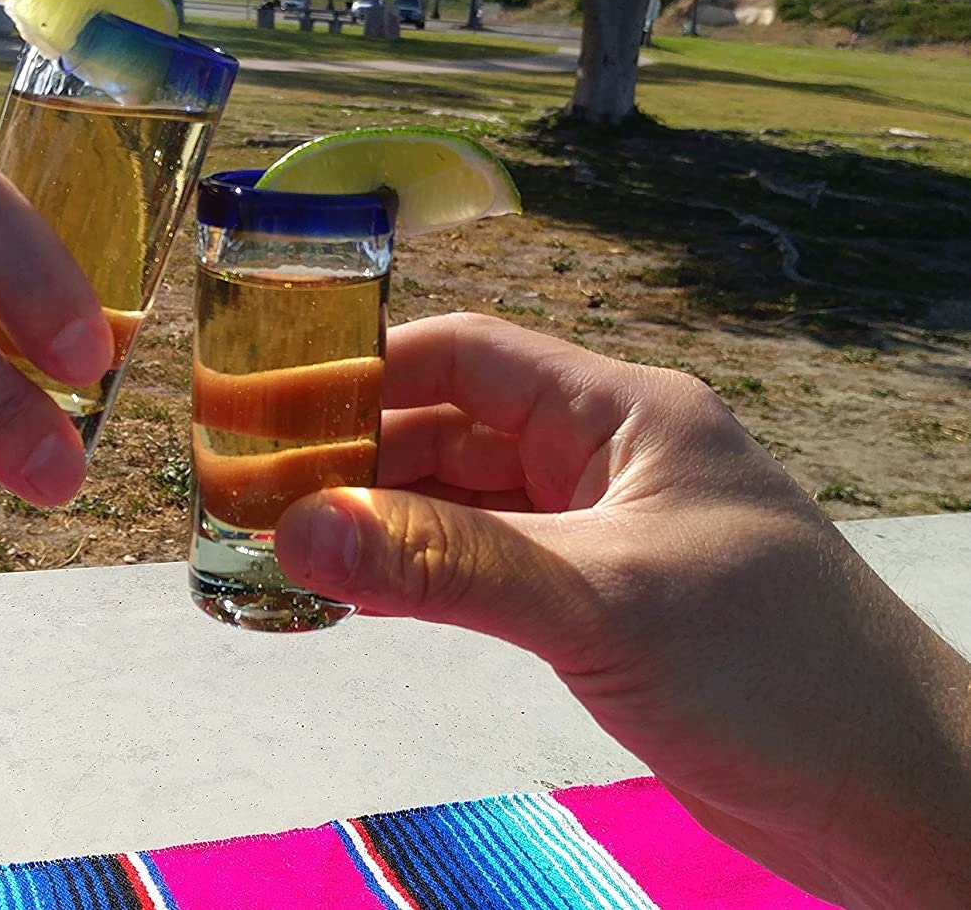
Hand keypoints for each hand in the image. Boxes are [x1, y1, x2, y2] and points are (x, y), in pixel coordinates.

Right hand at [275, 313, 970, 908]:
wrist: (898, 798)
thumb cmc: (772, 669)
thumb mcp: (599, 601)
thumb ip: (446, 565)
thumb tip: (296, 528)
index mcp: (624, 412)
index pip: (472, 356)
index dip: (369, 372)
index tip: (271, 404)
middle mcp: (609, 457)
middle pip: (458, 428)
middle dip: (361, 453)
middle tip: (255, 491)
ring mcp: (606, 531)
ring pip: (470, 501)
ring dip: (388, 519)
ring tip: (286, 544)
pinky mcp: (605, 602)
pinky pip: (493, 565)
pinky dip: (427, 574)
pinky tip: (366, 593)